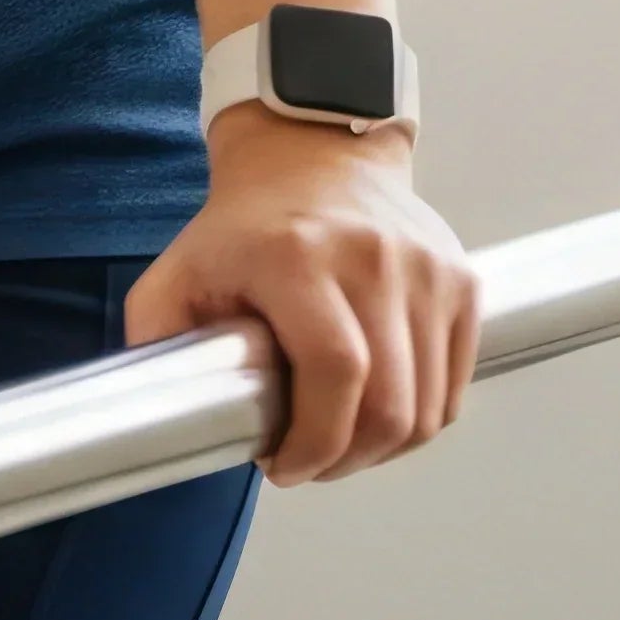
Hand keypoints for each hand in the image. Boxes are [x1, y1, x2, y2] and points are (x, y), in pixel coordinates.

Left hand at [123, 114, 477, 482]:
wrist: (312, 154)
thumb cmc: (243, 225)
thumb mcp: (178, 271)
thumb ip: (158, 339)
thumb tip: (157, 412)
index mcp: (298, 257)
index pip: (336, 371)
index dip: (316, 440)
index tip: (284, 465)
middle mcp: (374, 259)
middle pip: (391, 405)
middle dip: (348, 460)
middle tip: (311, 464)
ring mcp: (428, 269)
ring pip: (430, 408)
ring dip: (385, 447)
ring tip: (341, 440)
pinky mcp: (462, 281)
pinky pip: (453, 386)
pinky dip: (420, 416)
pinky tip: (376, 410)